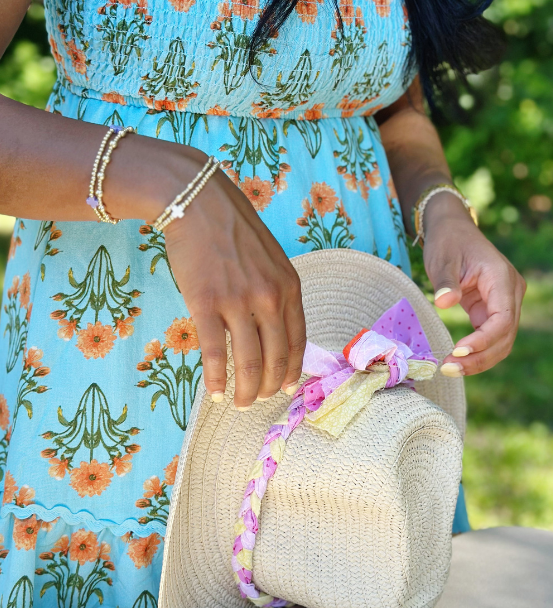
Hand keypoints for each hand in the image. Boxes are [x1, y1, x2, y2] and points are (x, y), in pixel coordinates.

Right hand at [162, 152, 305, 408]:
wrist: (199, 204)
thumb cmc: (234, 233)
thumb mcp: (271, 261)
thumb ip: (278, 293)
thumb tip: (276, 331)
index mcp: (289, 288)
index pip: (297, 343)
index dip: (292, 371)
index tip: (285, 389)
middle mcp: (269, 298)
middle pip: (275, 359)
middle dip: (269, 388)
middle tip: (258, 402)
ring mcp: (238, 302)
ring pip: (248, 363)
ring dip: (245, 391)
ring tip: (239, 403)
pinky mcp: (205, 304)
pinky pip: (215, 353)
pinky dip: (216, 379)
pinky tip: (214, 393)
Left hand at [422, 195, 525, 375]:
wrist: (453, 229)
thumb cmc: (448, 241)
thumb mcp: (443, 259)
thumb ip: (446, 282)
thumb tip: (445, 303)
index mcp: (502, 278)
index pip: (503, 318)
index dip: (484, 340)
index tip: (459, 350)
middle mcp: (510, 292)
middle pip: (505, 335)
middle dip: (480, 357)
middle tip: (449, 368)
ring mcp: (505, 302)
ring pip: (502, 341)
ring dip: (480, 359)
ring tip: (451, 369)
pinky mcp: (493, 309)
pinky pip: (491, 336)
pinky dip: (477, 351)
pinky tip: (457, 361)